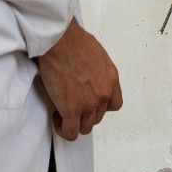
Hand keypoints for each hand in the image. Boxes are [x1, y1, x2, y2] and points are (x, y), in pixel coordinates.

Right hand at [34, 19, 122, 140]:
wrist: (61, 40)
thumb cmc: (74, 40)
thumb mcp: (97, 54)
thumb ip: (97, 71)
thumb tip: (87, 77)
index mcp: (111, 79)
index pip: (114, 104)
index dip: (101, 106)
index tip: (90, 102)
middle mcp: (103, 94)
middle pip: (98, 116)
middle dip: (85, 113)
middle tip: (71, 103)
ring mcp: (89, 104)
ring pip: (85, 127)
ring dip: (74, 122)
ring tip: (63, 111)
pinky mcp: (72, 110)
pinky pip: (70, 132)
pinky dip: (63, 129)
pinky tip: (57, 118)